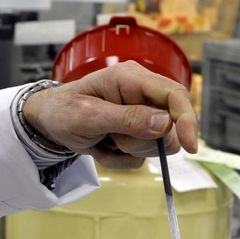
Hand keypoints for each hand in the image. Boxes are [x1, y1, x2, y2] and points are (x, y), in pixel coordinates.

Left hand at [22, 60, 198, 168]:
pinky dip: (122, 159)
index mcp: (133, 79)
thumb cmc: (64, 110)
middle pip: (170, 128)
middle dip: (143, 142)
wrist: (50, 123)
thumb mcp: (90, 116)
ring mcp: (143, 117)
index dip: (186, 120)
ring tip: (106, 139)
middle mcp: (143, 95)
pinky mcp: (139, 136)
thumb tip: (164, 123)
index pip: (174, 95)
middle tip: (113, 138)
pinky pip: (143, 159)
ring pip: (158, 146)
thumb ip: (127, 119)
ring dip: (130, 151)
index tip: (190, 146)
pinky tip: (105, 146)